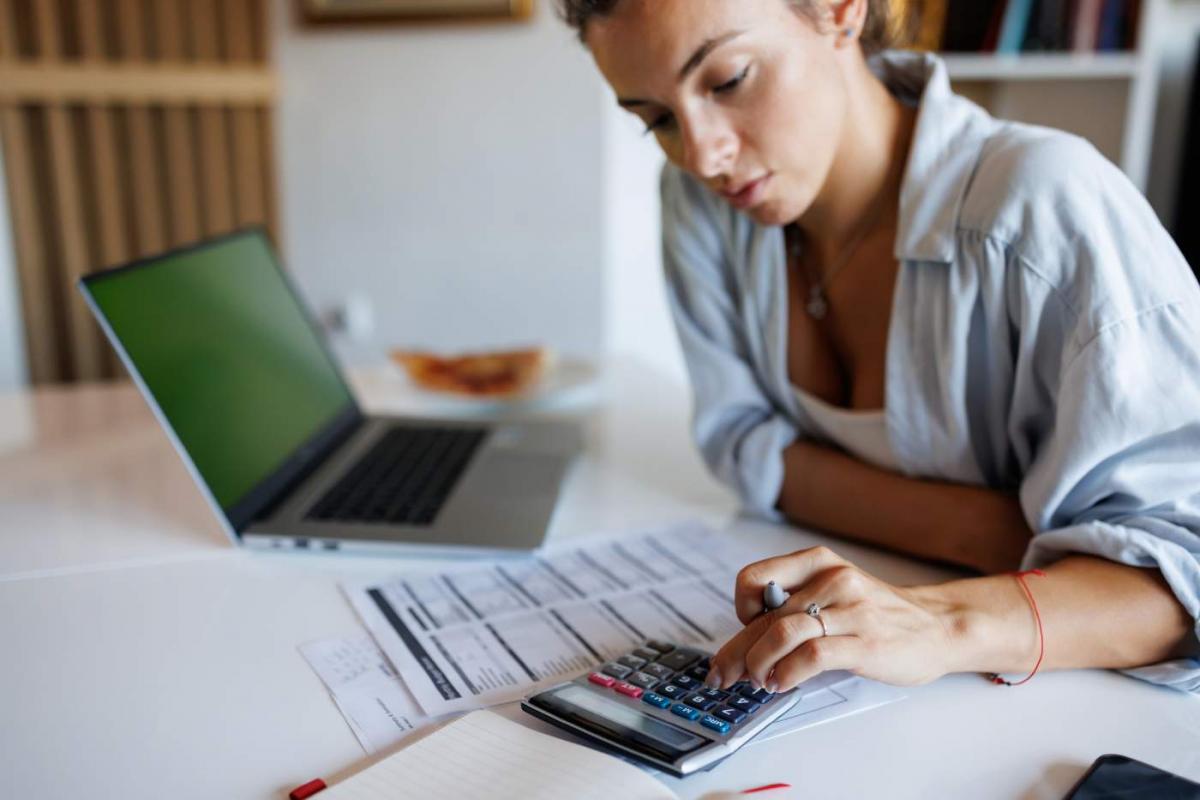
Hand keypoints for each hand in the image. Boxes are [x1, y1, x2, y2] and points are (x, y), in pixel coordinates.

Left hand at [707, 546, 955, 691]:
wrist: (937, 626)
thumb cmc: (877, 613)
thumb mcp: (834, 591)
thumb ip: (796, 603)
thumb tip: (747, 639)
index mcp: (818, 562)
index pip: (753, 579)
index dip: (739, 610)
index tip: (743, 633)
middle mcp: (832, 579)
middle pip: (764, 617)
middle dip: (735, 652)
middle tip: (721, 675)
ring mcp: (851, 609)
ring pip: (782, 633)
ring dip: (758, 664)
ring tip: (757, 681)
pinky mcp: (865, 642)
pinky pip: (813, 655)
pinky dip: (787, 673)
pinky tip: (782, 683)